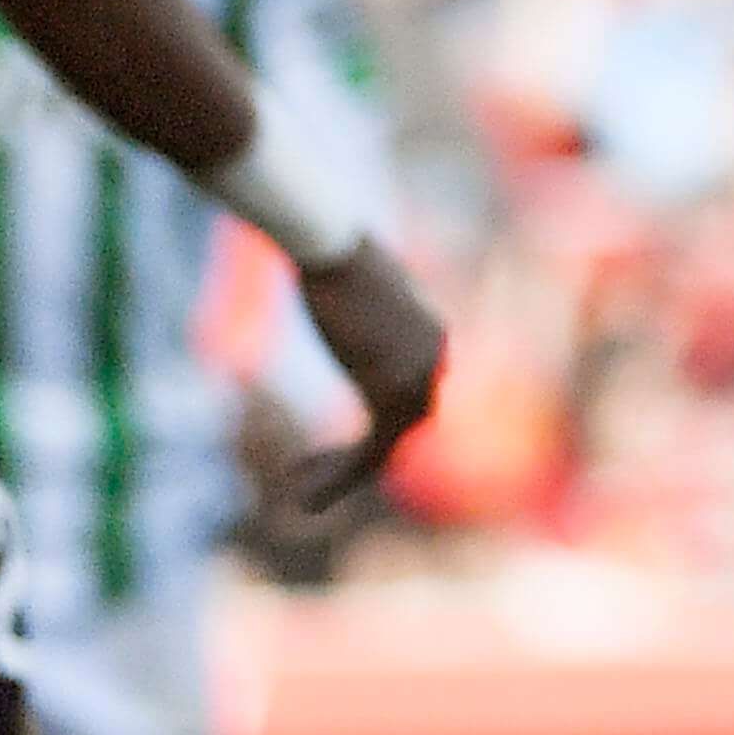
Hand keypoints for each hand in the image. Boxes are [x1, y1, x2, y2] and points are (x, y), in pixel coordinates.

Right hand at [279, 240, 446, 520]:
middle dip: (352, 460)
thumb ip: (366, 322)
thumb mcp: (358, 292)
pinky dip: (336, 477)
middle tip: (306, 476)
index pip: (407, 403)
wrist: (328, 242)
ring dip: (339, 476)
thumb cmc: (330, 254)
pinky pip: (368, 452)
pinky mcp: (392, 393)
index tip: (326, 449)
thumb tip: (351, 315)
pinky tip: (301, 492)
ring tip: (298, 492)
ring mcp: (418, 380)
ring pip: (382, 449)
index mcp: (433, 339)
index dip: (368, 434)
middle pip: (399, 431)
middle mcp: (435, 362)